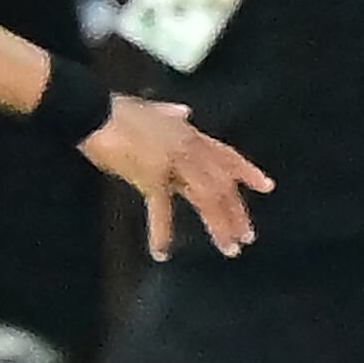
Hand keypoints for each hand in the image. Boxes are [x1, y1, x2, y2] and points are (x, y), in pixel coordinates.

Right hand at [78, 94, 272, 260]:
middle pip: (222, 184)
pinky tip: (161, 253)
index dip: (247, 172)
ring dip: (220, 225)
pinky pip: (161, 209)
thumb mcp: (150, 109)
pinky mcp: (153, 177)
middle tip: (247, 238)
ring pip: (207, 197)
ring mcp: (174, 164)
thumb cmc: (116, 111)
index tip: (267, 188)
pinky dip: (161, 232)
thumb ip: (169, 113)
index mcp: (189, 134)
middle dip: (236, 212)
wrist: (97, 114)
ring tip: (230, 249)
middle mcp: (189, 150)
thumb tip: (183, 112)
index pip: (227, 155)